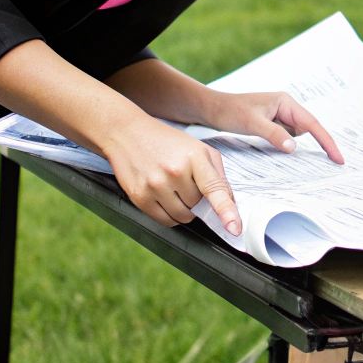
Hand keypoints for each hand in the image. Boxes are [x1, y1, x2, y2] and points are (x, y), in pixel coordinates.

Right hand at [104, 118, 243, 235]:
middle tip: (185, 182)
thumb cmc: (166, 141)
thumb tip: (230, 204)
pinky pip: (164, 221)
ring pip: (183, 217)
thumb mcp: (198, 149)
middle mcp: (175, 171)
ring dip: (184, 209)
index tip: (235, 228)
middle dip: (196, 199)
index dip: (227, 211)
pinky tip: (164, 197)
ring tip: (173, 188)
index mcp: (194, 157)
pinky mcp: (140, 197)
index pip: (214, 189)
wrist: (127, 133)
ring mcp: (155, 185)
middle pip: (198, 206)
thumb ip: (217, 175)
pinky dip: (169, 215)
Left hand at [201, 90, 344, 164]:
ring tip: (313, 162)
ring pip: (298, 137)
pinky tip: (289, 157)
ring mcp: (280, 118)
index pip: (312, 124)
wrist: (212, 110)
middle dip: (321, 146)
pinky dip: (289, 149)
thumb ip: (274, 134)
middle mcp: (286, 109)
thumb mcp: (252, 123)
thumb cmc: (230, 111)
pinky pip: (287, 140)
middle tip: (334, 164)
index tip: (338, 157)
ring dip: (303, 149)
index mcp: (285, 102)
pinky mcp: (272, 126)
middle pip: (309, 130)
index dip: (326, 141)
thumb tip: (295, 147)